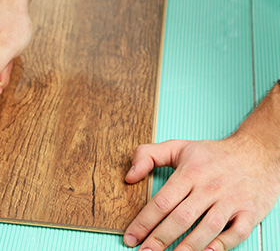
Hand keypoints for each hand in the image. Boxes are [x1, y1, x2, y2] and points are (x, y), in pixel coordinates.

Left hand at [124, 135, 279, 250]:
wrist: (258, 152)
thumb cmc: (213, 154)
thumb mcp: (178, 147)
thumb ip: (148, 155)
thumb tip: (129, 176)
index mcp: (190, 173)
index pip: (162, 201)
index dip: (144, 222)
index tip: (131, 237)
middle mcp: (210, 187)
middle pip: (181, 218)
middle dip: (160, 239)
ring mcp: (231, 200)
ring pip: (207, 228)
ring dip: (187, 247)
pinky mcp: (250, 211)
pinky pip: (236, 232)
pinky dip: (221, 245)